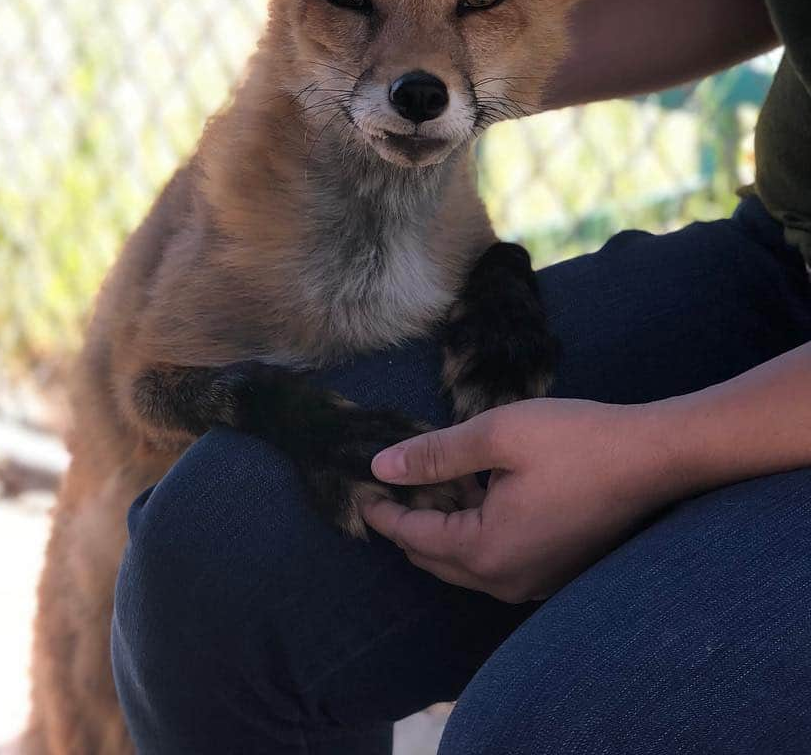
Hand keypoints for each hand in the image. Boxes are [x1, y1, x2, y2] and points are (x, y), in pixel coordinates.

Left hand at [363, 398, 684, 601]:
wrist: (657, 457)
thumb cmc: (576, 440)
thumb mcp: (496, 435)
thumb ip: (434, 455)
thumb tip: (380, 467)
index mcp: (488, 552)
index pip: (415, 538)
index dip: (383, 513)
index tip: (359, 491)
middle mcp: (508, 580)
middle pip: (436, 559)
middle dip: (407, 525)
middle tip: (386, 489)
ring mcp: (536, 581)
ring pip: (466, 561)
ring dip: (440, 527)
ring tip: (426, 484)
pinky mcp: (556, 569)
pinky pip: (495, 559)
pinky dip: (472, 532)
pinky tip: (473, 494)